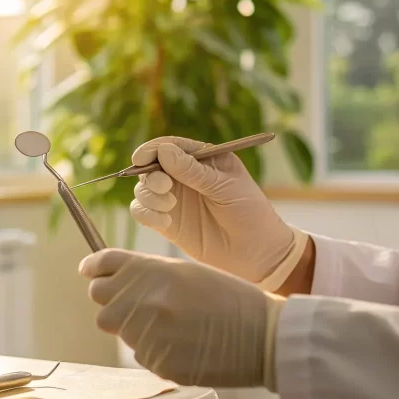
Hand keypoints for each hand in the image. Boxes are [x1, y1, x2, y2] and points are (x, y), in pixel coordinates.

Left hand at [79, 248, 283, 389]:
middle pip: (101, 302)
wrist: (264, 335)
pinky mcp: (158, 363)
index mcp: (153, 271)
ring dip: (138, 328)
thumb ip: (145, 273)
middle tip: (140, 305)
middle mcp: (145, 300)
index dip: (95, 268)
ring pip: (122, 331)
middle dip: (114, 303)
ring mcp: (150, 334)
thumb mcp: (186, 272)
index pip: (102, 265)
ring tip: (176, 325)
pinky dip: (156, 349)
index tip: (91, 271)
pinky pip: (142, 354)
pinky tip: (184, 343)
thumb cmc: (228, 298)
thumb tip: (101, 275)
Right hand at [128, 136, 307, 285]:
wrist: (256, 251)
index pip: (169, 146)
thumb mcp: (225, 186)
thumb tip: (163, 151)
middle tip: (165, 186)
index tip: (141, 159)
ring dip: (149, 196)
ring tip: (170, 207)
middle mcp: (182, 177)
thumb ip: (193, 170)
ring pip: (143, 190)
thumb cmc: (248, 211)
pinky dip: (147, 214)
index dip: (152, 150)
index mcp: (201, 160)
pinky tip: (166, 222)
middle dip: (150, 175)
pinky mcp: (167, 222)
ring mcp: (173, 200)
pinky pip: (143, 212)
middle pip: (150, 167)